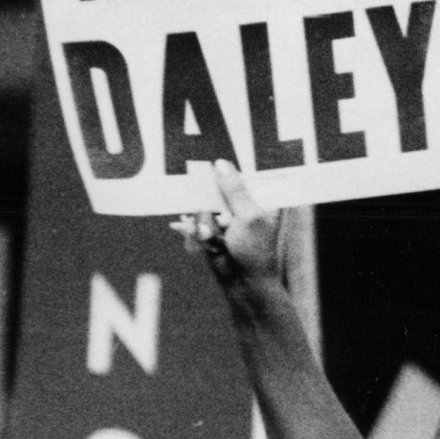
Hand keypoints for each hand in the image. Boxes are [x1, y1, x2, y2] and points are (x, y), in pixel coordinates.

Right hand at [174, 159, 280, 288]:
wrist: (244, 283)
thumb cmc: (255, 250)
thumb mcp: (249, 216)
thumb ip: (234, 190)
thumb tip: (221, 163)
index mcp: (258, 198)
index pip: (240, 173)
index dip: (225, 166)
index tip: (208, 155)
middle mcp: (240, 205)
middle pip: (216, 187)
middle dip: (208, 195)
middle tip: (211, 209)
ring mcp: (223, 219)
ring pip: (202, 205)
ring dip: (202, 221)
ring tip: (213, 237)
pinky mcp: (209, 231)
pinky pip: (193, 222)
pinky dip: (190, 227)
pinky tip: (181, 227)